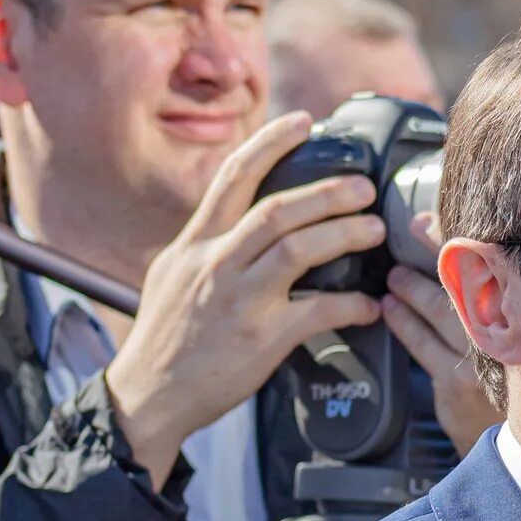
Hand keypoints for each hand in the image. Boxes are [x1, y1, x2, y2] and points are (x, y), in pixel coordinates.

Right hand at [106, 112, 388, 484]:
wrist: (147, 398)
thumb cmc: (165, 339)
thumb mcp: (173, 275)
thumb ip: (208, 246)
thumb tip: (242, 223)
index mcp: (195, 242)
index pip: (233, 176)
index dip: (271, 143)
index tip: (304, 122)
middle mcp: (214, 261)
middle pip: (277, 208)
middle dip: (327, 191)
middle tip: (363, 187)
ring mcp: (238, 299)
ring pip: (299, 248)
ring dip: (344, 233)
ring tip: (373, 229)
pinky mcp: (260, 338)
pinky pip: (317, 310)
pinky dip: (350, 305)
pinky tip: (368, 306)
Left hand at [383, 223, 502, 450]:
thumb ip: (516, 313)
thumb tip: (488, 266)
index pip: (499, 269)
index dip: (473, 240)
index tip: (451, 219)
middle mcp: (510, 337)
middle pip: (469, 280)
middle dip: (440, 250)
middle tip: (414, 227)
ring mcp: (480, 362)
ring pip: (440, 310)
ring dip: (412, 288)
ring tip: (394, 274)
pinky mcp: (455, 385)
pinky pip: (422, 345)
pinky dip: (403, 323)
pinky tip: (389, 309)